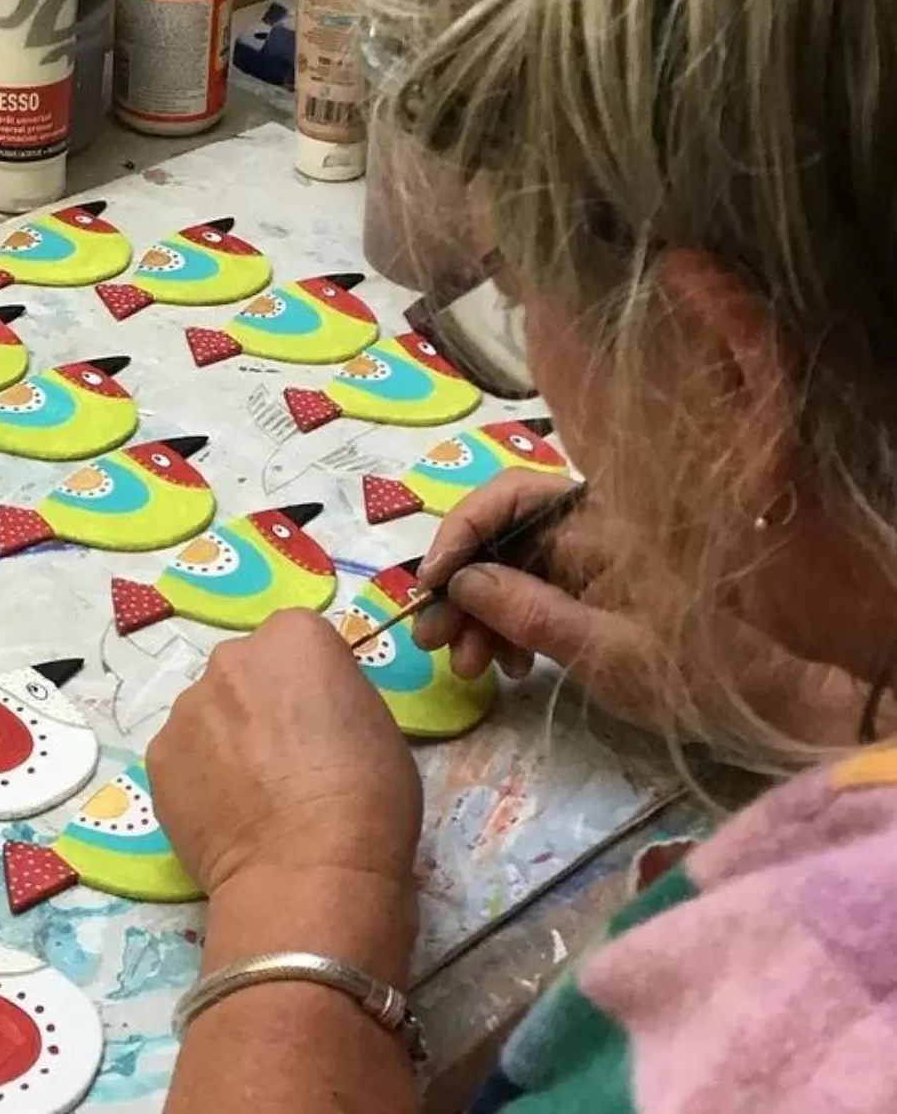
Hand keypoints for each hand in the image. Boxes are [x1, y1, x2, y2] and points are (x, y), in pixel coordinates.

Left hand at [149, 610, 422, 899]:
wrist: (308, 873)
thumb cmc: (367, 796)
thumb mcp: (376, 721)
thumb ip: (333, 693)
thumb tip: (307, 712)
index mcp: (294, 636)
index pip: (298, 640)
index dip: (311, 682)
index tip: (321, 721)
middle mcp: (232, 656)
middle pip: (246, 671)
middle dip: (260, 703)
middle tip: (285, 760)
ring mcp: (187, 706)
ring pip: (210, 713)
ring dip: (226, 740)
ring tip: (252, 797)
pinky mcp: (158, 757)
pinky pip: (184, 756)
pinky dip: (200, 778)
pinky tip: (226, 816)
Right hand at [415, 472, 878, 746]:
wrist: (766, 696)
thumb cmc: (693, 673)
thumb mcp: (604, 652)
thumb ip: (529, 612)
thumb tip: (462, 582)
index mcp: (598, 524)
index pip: (509, 498)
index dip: (459, 534)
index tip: (430, 588)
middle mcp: (588, 527)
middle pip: (501, 533)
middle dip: (461, 584)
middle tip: (434, 644)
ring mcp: (588, 558)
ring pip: (509, 566)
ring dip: (479, 612)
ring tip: (470, 669)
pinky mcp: (591, 588)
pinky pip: (532, 591)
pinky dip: (509, 625)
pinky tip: (509, 668)